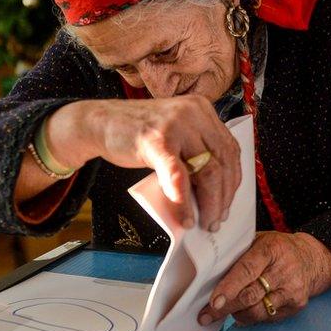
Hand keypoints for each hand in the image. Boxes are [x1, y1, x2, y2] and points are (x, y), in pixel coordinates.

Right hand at [47, 96, 239, 230]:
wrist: (98, 122)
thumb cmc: (137, 133)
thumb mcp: (175, 135)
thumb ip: (194, 154)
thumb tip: (214, 195)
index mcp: (202, 109)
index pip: (230, 149)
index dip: (233, 181)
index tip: (228, 203)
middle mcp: (194, 112)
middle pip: (223, 161)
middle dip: (223, 197)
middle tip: (216, 219)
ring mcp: (176, 124)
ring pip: (207, 169)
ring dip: (209, 202)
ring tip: (203, 221)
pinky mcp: (157, 140)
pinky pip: (178, 174)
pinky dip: (184, 200)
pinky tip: (185, 217)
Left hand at [198, 231, 330, 325]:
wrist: (313, 258)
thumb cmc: (278, 249)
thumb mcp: (260, 240)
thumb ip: (240, 254)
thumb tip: (209, 272)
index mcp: (271, 249)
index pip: (247, 270)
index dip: (229, 287)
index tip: (214, 302)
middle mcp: (284, 270)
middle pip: (250, 295)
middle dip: (226, 308)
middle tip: (206, 315)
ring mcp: (292, 290)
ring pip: (258, 311)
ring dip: (237, 314)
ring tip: (225, 311)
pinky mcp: (296, 305)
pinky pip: (268, 318)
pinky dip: (252, 317)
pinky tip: (243, 313)